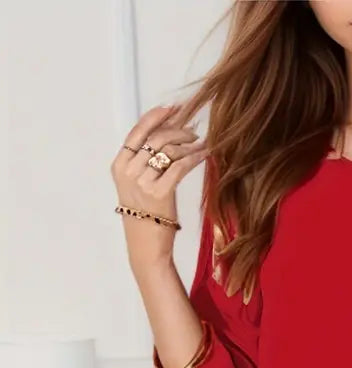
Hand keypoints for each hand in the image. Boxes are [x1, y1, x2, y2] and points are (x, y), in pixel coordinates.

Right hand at [110, 105, 207, 273]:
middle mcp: (128, 171)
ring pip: (168, 149)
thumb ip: (144, 162)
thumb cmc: (144, 216)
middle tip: (193, 131)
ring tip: (200, 144)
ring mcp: (142, 182)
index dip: (156, 116)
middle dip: (178, 129)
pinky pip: (180, 166)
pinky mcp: (159, 193)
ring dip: (188, 143)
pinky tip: (204, 154)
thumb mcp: (136, 185)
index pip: (137, 131)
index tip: (174, 109)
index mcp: (119, 165)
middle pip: (156, 137)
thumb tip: (167, 134)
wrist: (146, 246)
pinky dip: (195, 157)